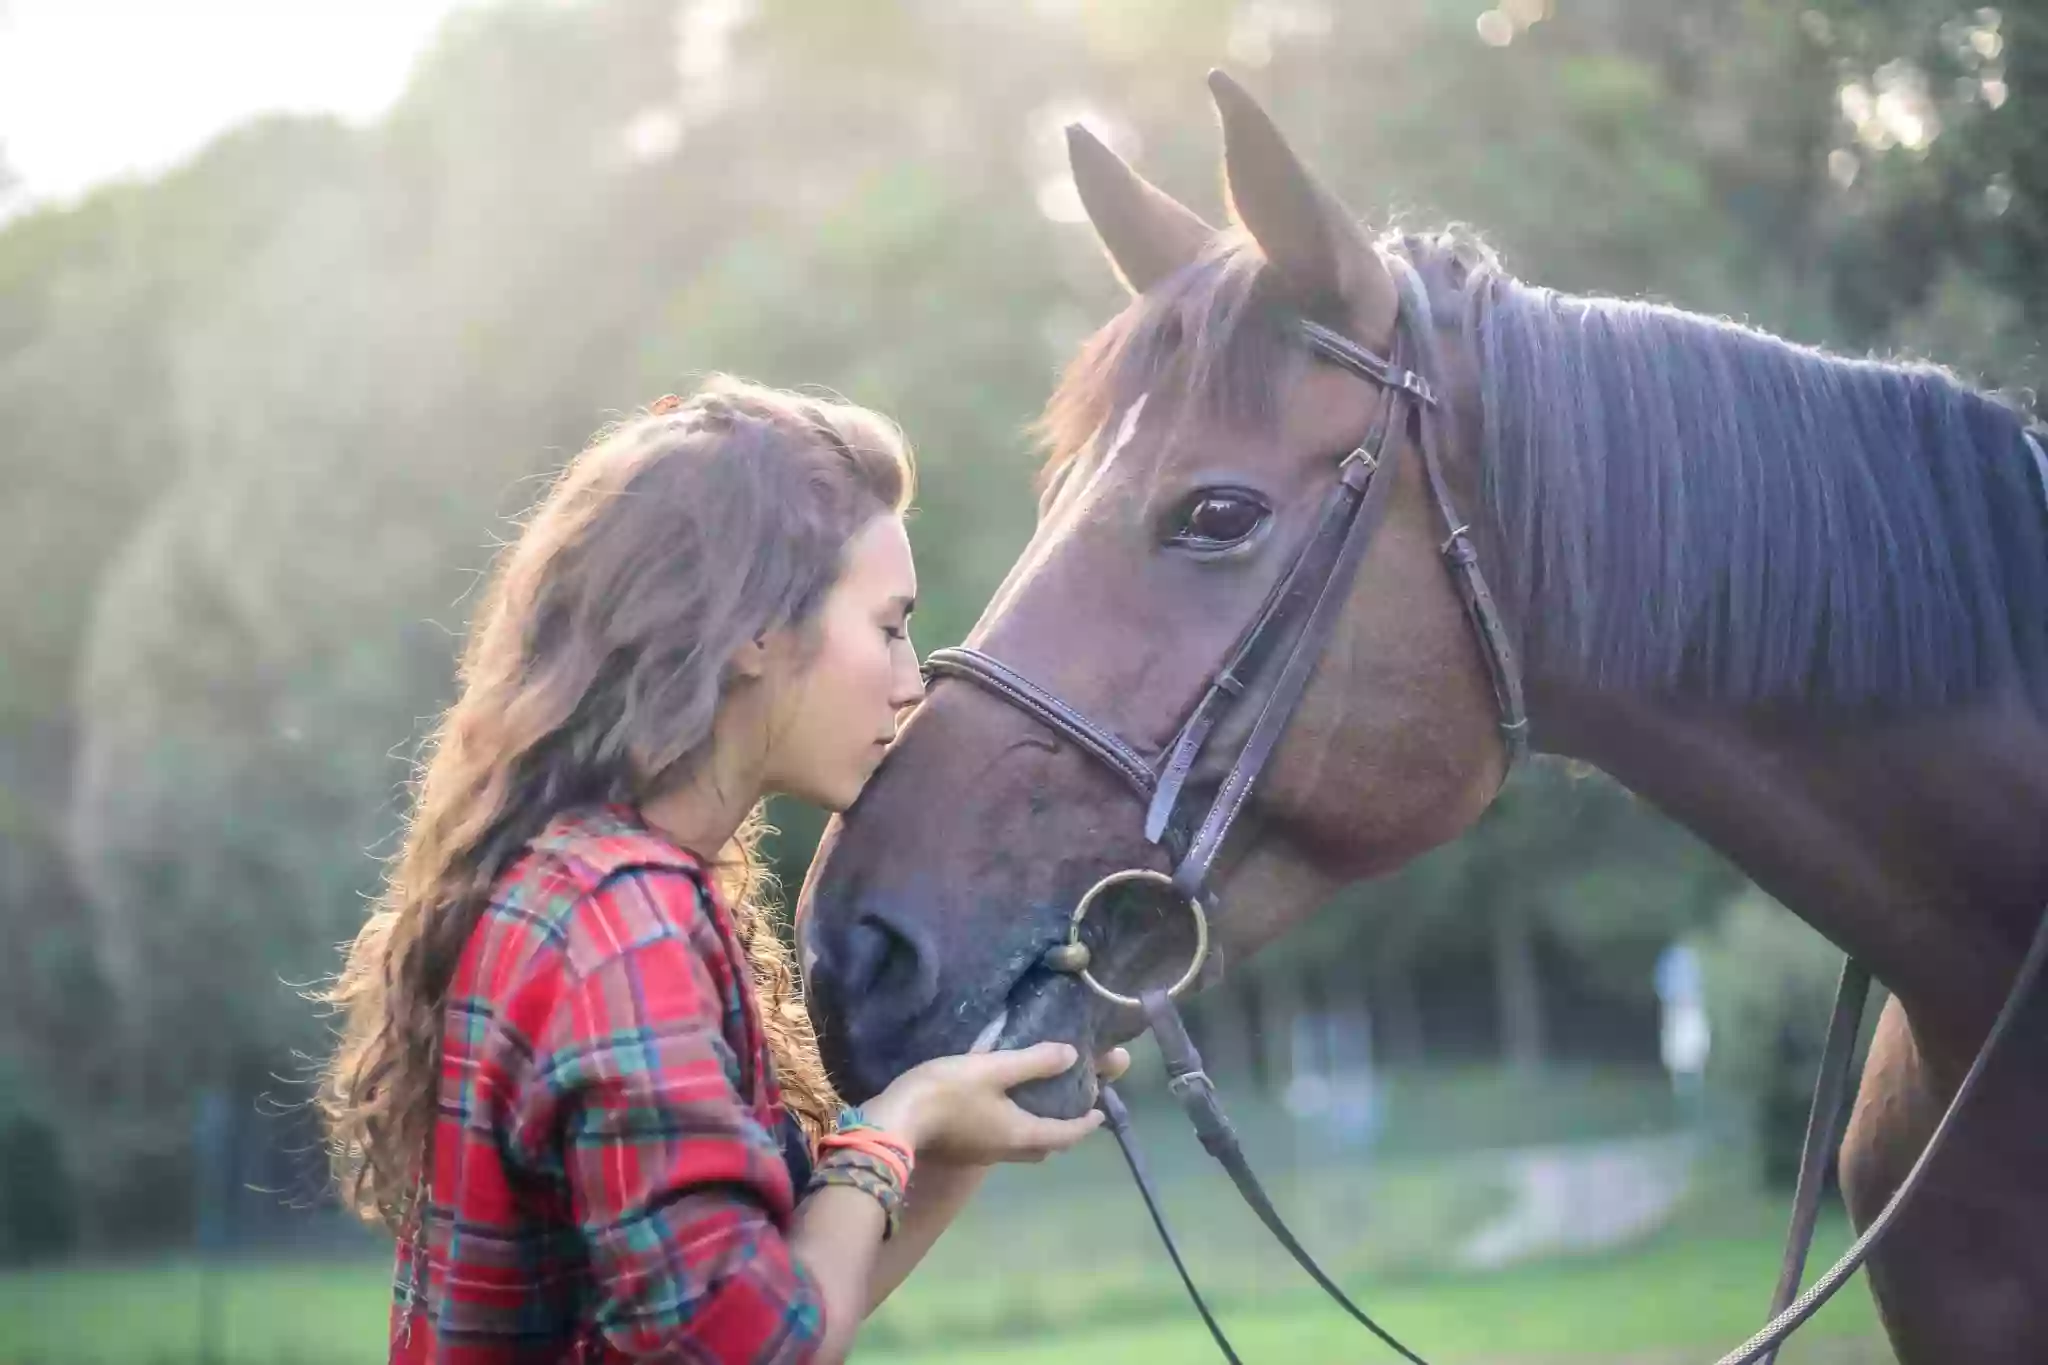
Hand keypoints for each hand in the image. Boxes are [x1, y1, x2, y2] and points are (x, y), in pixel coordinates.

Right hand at [863, 1041, 1114, 1164]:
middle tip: (1070, 1107)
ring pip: (1019, 1145)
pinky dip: (1010, 1126)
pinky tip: (998, 1104)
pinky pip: (997, 1140)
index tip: (1100, 1113)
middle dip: (1062, 1131)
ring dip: (1035, 1130)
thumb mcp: (993, 1069)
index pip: (1066, 1134)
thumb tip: (1072, 1055)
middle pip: (1043, 1146)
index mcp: (1021, 1133)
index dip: (1086, 1124)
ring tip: (1037, 1103)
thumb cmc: (946, 1094)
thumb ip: (1033, 1062)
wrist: (893, 1123)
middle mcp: (1005, 1150)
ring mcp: (980, 1153)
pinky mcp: (960, 1148)